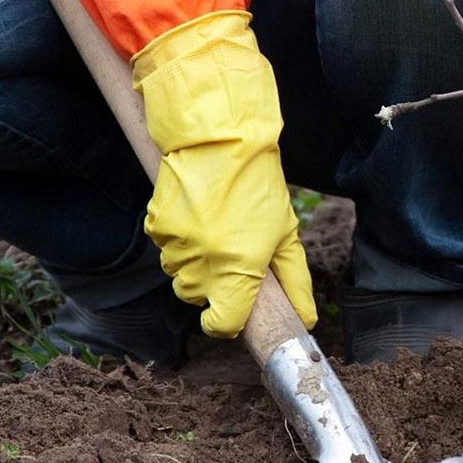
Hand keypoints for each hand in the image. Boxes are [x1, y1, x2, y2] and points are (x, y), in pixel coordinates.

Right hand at [134, 11, 316, 336]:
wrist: (221, 138)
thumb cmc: (259, 187)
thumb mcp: (286, 235)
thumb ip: (296, 282)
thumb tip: (307, 319)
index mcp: (238, 267)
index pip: (221, 324)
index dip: (226, 323)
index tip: (230, 313)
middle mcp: (202, 261)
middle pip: (197, 299)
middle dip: (212, 288)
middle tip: (230, 257)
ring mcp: (175, 243)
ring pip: (178, 275)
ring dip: (194, 264)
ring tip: (213, 231)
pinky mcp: (155, 224)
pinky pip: (165, 248)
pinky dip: (178, 241)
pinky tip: (196, 216)